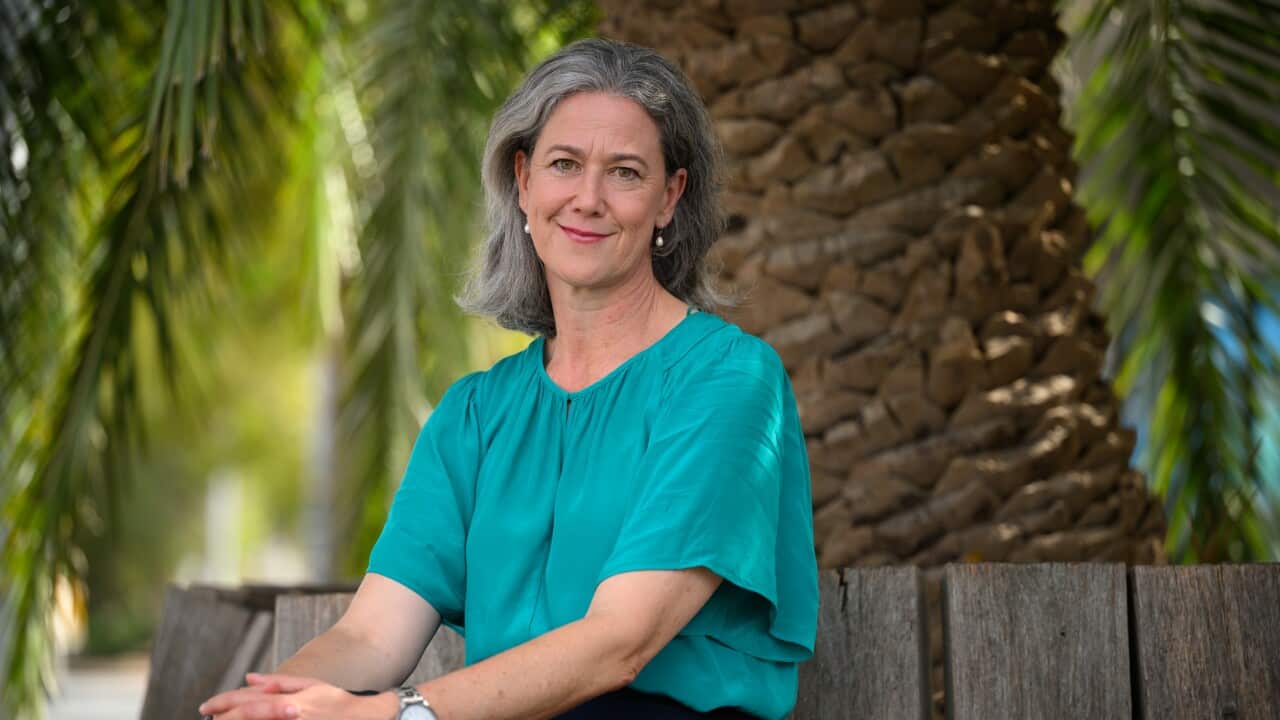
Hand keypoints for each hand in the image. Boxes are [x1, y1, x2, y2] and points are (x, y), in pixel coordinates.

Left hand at [198, 673, 396, 719]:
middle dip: (223, 718)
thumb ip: (279, 683)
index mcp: (289, 700)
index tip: (206, 708)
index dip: (223, 703)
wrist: (367, 717)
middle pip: (246, 717)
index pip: (247, 701)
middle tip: (209, 718)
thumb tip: (249, 679)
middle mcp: (288, 715)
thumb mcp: (310, 686)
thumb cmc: (338, 702)